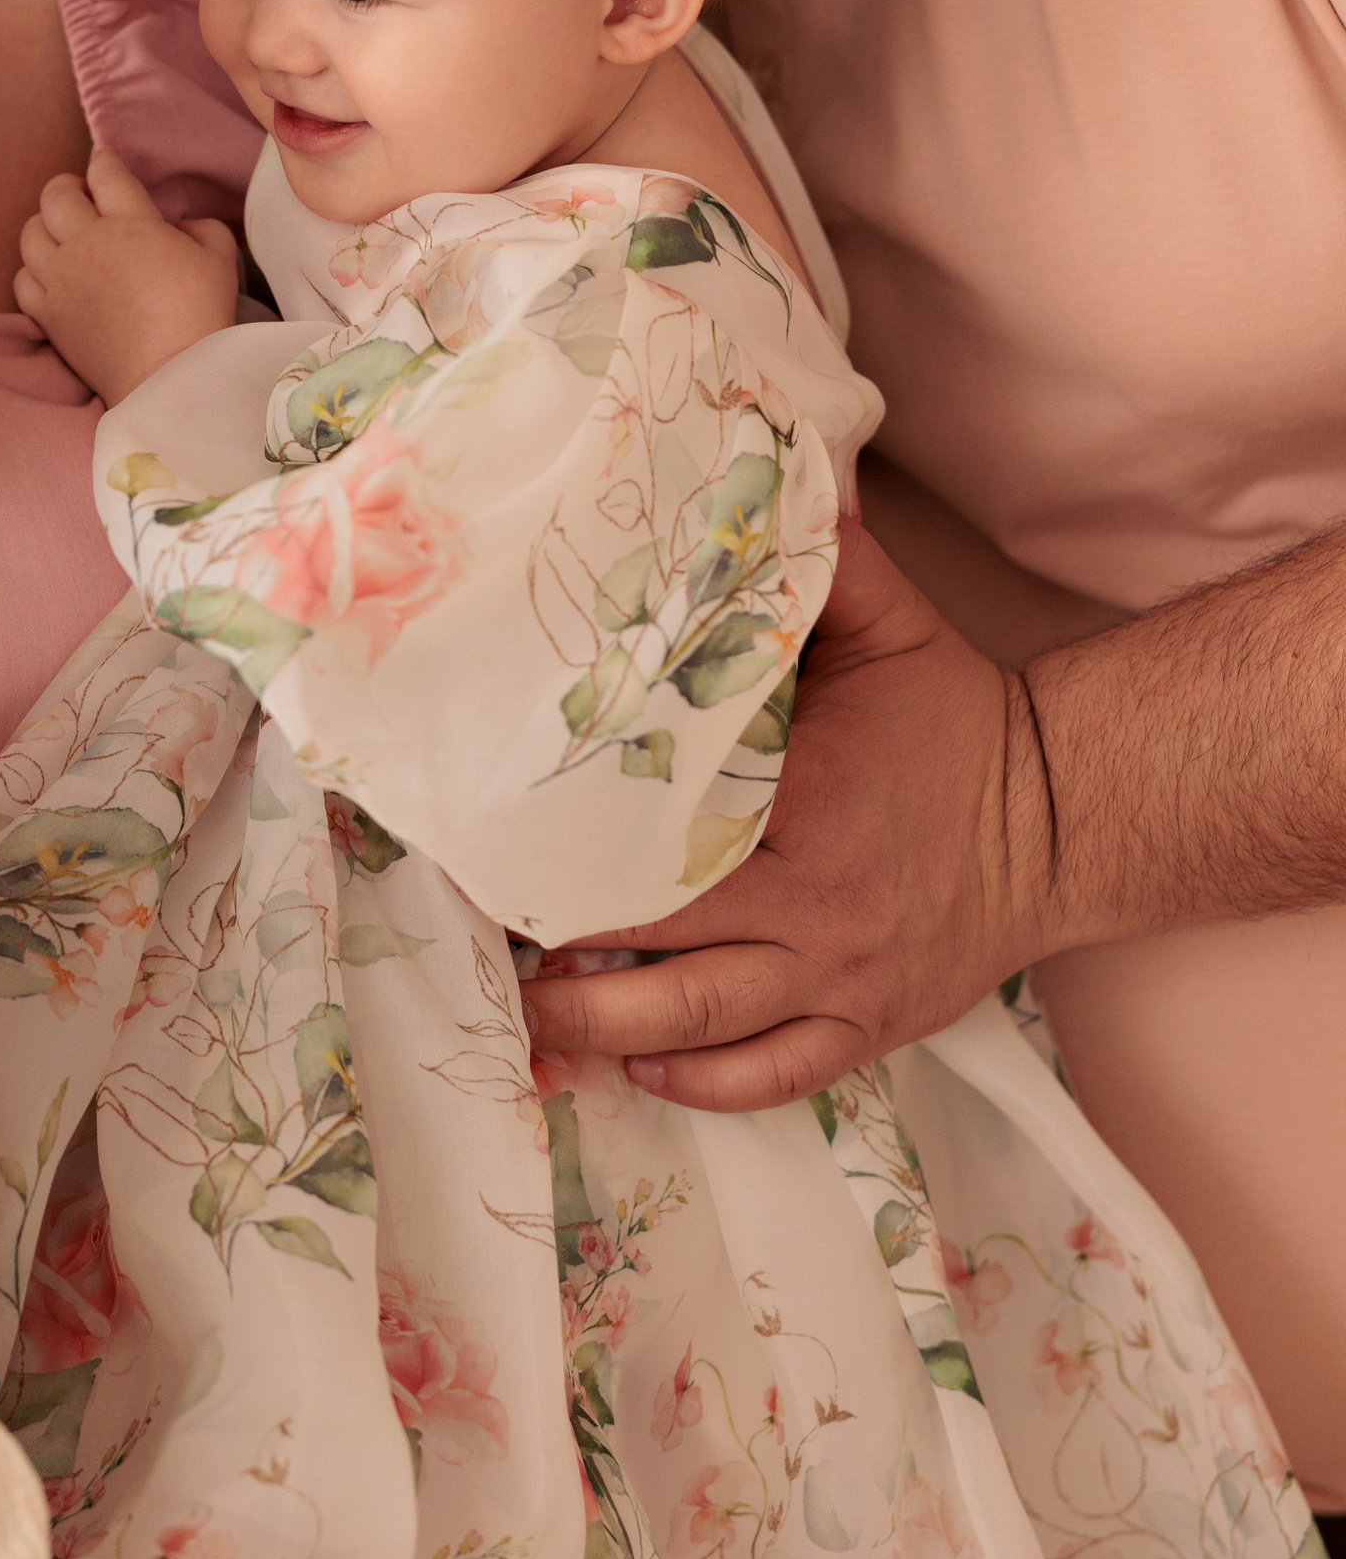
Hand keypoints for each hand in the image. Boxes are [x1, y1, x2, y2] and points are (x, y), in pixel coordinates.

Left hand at [14, 147, 238, 405]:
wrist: (169, 379)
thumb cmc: (200, 316)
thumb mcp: (219, 259)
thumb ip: (202, 228)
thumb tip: (180, 225)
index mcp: (130, 223)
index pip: (104, 174)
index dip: (103, 162)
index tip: (105, 163)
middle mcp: (87, 244)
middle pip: (56, 195)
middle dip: (66, 186)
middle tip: (80, 194)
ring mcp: (62, 280)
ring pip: (30, 233)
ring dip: (44, 224)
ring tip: (60, 231)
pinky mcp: (49, 315)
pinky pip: (23, 279)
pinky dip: (32, 269)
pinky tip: (50, 273)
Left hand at [519, 524, 1060, 1112]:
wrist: (1069, 817)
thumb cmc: (959, 718)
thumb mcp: (891, 623)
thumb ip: (816, 558)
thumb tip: (747, 476)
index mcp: (803, 809)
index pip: (658, 842)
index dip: (570, 856)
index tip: (496, 851)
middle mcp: (818, 908)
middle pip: (662, 953)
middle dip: (567, 960)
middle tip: (489, 945)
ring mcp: (845, 979)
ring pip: (705, 1030)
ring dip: (610, 1033)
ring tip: (539, 1020)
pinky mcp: (873, 1027)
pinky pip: (776, 1075)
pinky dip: (704, 1083)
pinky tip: (642, 1069)